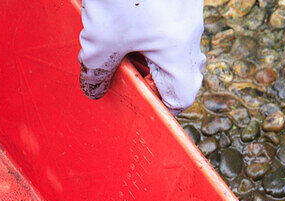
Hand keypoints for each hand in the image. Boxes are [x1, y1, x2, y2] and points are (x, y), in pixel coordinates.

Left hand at [78, 0, 205, 112]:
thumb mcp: (100, 39)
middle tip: (121, 72)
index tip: (136, 102)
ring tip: (112, 42)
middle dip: (149, 76)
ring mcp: (186, 8)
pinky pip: (165, 22)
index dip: (160, 106)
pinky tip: (116, 18)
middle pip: (178, 69)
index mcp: (179, 49)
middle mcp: (190, 29)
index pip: (182, 95)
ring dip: (142, 51)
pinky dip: (143, 28)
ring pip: (169, 44)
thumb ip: (97, 71)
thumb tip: (95, 89)